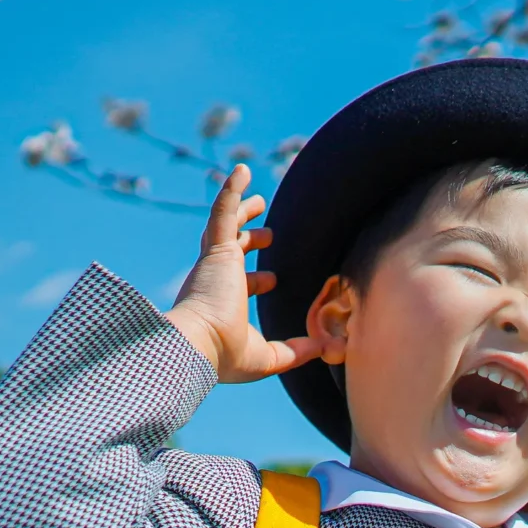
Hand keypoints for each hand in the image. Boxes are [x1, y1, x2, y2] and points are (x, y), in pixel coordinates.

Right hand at [164, 165, 320, 383]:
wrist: (197, 347)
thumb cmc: (224, 356)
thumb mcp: (268, 356)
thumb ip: (297, 351)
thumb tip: (330, 350)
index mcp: (222, 303)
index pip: (239, 285)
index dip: (256, 281)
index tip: (273, 281)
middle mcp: (215, 280)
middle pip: (231, 251)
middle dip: (249, 240)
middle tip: (268, 234)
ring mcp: (213, 263)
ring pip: (226, 227)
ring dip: (241, 210)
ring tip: (258, 199)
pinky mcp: (216, 250)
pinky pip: (223, 211)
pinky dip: (231, 191)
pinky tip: (242, 171)